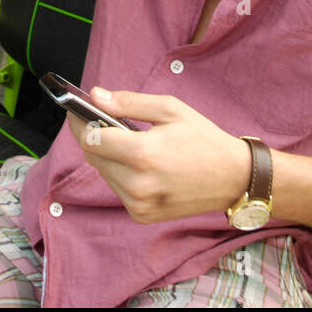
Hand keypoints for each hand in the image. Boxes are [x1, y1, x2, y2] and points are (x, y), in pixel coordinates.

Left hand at [66, 87, 251, 223]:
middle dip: (94, 136)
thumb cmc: (204, 139)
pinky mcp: (141, 215)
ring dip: (109, 156)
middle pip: (92, 155)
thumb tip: (95, 96)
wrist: (233, 178)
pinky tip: (143, 165)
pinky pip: (117, 189)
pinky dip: (122, 174)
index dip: (79, 121)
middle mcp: (136, 184)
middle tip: (108, 122)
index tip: (77, 110)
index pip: (89, 138)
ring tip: (133, 144)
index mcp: (142, 154)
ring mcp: (138, 203)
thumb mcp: (170, 109)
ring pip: (103, 172)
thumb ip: (128, 102)